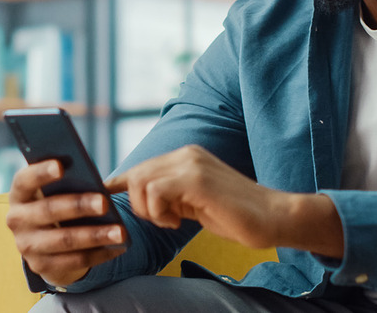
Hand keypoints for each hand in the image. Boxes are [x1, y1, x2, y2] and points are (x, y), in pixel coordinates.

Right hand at [6, 160, 127, 286]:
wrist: (46, 242)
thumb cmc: (58, 202)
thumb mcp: (57, 191)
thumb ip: (68, 182)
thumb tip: (93, 179)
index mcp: (20, 194)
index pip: (24, 180)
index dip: (40, 172)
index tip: (61, 166)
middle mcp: (17, 220)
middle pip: (48, 210)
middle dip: (78, 206)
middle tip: (105, 203)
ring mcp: (27, 246)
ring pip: (64, 240)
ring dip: (95, 235)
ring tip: (120, 231)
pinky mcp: (41, 266)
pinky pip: (74, 260)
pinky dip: (99, 253)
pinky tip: (119, 246)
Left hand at [104, 145, 343, 257]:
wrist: (271, 216)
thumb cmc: (234, 215)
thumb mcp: (193, 202)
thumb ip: (169, 194)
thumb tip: (138, 198)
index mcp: (187, 155)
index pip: (143, 166)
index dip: (119, 183)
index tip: (105, 197)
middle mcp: (188, 153)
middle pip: (137, 173)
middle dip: (139, 204)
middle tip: (164, 220)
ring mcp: (192, 163)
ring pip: (142, 181)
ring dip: (150, 209)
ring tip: (173, 221)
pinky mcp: (197, 179)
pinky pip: (156, 192)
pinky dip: (159, 212)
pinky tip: (179, 222)